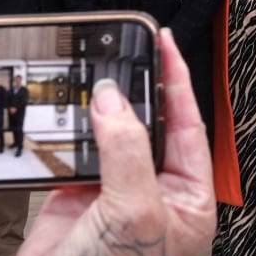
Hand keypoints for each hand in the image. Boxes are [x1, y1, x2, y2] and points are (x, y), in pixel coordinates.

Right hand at [10, 28, 215, 255]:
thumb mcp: (134, 212)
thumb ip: (127, 150)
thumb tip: (114, 101)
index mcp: (189, 198)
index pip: (189, 126)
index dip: (177, 81)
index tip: (164, 43)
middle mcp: (156, 192)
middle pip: (151, 124)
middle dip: (137, 90)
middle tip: (124, 51)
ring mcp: (117, 191)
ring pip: (113, 133)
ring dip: (100, 107)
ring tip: (94, 73)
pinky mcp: (79, 194)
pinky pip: (78, 149)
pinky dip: (70, 129)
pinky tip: (66, 111)